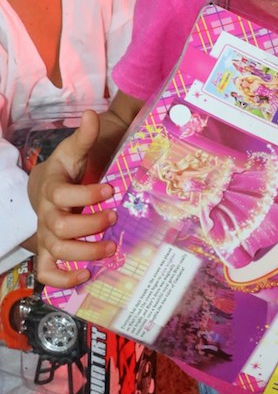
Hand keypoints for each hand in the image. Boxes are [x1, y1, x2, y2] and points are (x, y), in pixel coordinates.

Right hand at [28, 110, 115, 286]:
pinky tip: (86, 275)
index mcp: (52, 188)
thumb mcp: (75, 150)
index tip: (110, 188)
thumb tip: (91, 114)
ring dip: (85, 252)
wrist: (49, 184)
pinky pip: (47, 272)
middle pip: (60, 227)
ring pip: (57, 251)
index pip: (62, 194)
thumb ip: (85, 136)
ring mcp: (47, 235)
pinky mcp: (50, 251)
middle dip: (89, 224)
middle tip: (115, 216)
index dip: (85, 194)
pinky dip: (63, 279)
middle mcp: (46, 214)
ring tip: (111, 247)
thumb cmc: (67, 167)